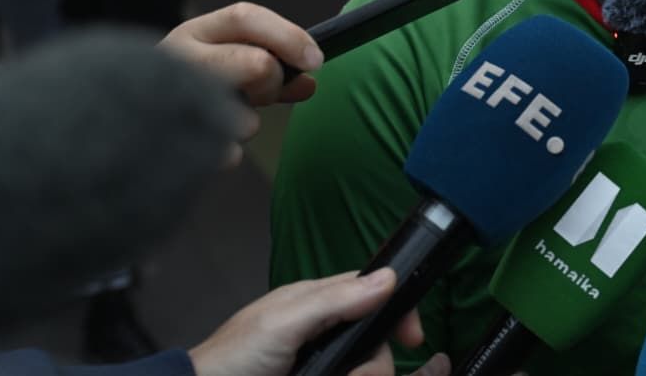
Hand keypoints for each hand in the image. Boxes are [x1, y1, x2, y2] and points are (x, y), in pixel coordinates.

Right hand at [160, 2, 321, 162]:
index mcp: (194, 33)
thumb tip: (309, 82)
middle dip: (270, 82)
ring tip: (224, 120)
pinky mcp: (164, 142)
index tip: (316, 61)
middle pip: (256, 63)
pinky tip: (212, 147)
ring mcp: (166, 100)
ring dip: (246, 123)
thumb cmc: (188, 89)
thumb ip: (269, 64)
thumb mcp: (225, 64)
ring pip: (244, 116)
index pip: (245, 17)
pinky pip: (225, 152)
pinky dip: (228, 153)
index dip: (288, 36)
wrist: (118, 126)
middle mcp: (177, 59)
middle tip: (262, 94)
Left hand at [188, 267, 450, 375]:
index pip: (373, 293)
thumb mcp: (283, 325)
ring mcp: (322, 364)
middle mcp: (324, 333)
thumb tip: (387, 278)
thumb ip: (334, 301)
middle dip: (374, 363)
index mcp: (316, 303)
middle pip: (375, 341)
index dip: (397, 312)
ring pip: (366, 368)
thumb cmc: (233, 358)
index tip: (413, 337)